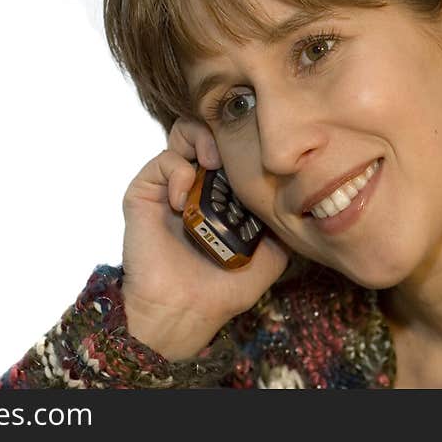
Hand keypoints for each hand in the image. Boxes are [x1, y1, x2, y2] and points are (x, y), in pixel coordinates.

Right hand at [120, 117, 289, 359]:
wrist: (186, 310)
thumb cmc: (223, 289)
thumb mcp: (270, 257)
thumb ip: (282, 226)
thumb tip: (297, 200)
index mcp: (222, 194)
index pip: (231, 146)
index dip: (243, 139)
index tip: (256, 150)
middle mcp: (195, 184)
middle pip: (206, 131)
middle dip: (221, 130)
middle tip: (231, 153)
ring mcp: (169, 187)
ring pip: (180, 134)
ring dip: (199, 140)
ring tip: (212, 164)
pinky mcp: (144, 194)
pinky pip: (160, 162)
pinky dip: (176, 172)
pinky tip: (184, 200)